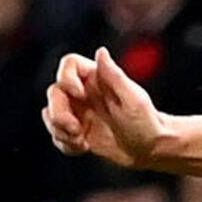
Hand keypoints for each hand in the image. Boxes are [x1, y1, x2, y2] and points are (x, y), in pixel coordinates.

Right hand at [45, 48, 168, 168]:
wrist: (151, 150)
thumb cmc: (147, 122)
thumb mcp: (134, 100)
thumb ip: (115, 76)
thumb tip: (101, 51)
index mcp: (97, 78)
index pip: (69, 64)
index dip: (66, 77)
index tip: (79, 94)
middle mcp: (84, 93)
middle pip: (54, 93)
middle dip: (59, 114)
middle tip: (76, 130)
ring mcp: (78, 112)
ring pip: (50, 114)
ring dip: (60, 131)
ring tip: (82, 142)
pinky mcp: (77, 132)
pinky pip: (57, 135)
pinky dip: (65, 144)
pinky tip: (83, 148)